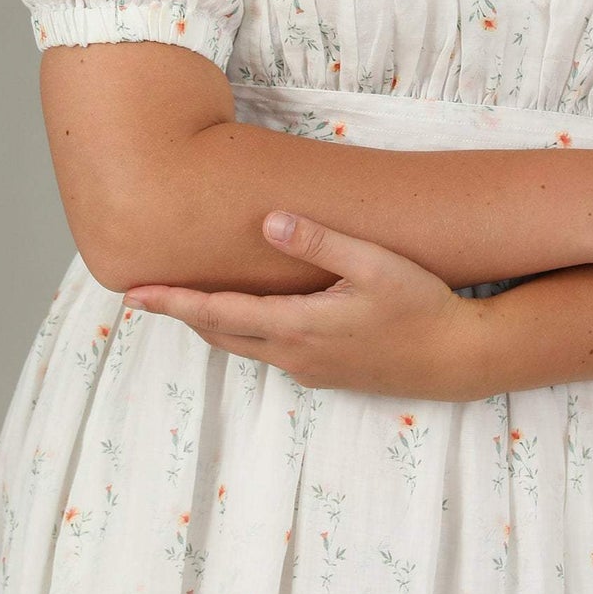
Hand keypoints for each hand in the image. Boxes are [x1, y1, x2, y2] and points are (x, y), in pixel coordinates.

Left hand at [121, 209, 487, 400]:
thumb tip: (268, 220)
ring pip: (245, 345)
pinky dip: (246, 332)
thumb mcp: (374, 264)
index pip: (217, 314)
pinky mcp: (327, 373)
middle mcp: (294, 355)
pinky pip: (271, 352)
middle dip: (183, 313)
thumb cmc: (421, 305)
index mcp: (297, 326)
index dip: (173, 302)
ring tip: (187, 301)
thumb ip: (320, 241)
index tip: (133, 295)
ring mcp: (310, 369)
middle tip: (146, 293)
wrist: (459, 360)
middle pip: (221, 334)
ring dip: (213, 324)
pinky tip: (251, 316)